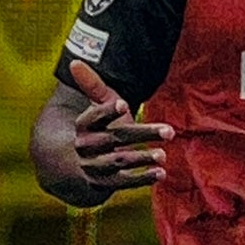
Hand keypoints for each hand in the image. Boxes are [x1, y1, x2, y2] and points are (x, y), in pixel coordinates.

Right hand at [66, 60, 172, 195]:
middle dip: (142, 134)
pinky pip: (123, 182)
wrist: (80, 164)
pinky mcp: (105, 183)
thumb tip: (74, 62)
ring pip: (119, 161)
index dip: (107, 111)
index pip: (93, 117)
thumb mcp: (95, 107)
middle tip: (170, 131)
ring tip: (163, 154)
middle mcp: (85, 147)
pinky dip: (142, 178)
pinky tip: (161, 173)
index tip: (124, 105)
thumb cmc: (98, 128)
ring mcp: (94, 166)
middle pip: (115, 138)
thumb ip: (91, 86)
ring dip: (142, 158)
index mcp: (82, 125)